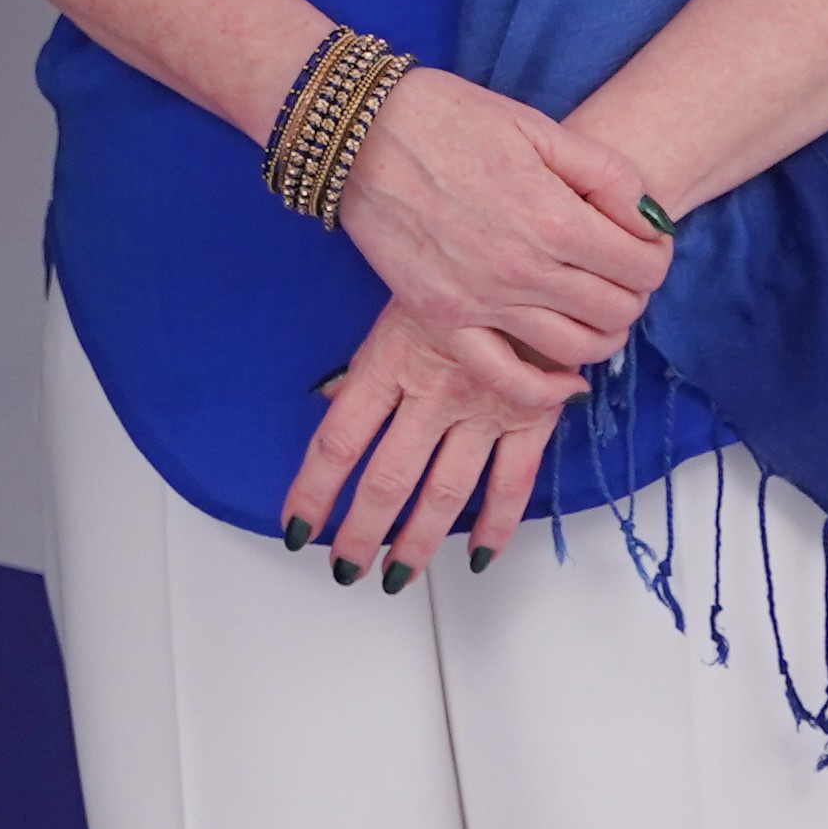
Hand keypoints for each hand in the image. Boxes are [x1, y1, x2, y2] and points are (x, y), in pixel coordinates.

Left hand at [286, 298, 579, 581]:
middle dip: (361, 532)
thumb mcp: (396, 308)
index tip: (296, 525)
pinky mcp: (531, 416)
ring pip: (444, 493)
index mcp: (390, 361)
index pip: (338, 440)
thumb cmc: (456, 274)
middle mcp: (433, 392)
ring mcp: (484, 408)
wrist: (531, 252)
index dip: (313, 490)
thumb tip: (328, 404)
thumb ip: (366, 366)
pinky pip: (513, 483)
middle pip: (387, 479)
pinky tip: (480, 554)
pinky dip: (497, 525)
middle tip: (344, 568)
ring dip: (418, 543)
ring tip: (397, 576)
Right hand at [335, 65, 670, 375]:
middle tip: (618, 272)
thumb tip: (650, 221)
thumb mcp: (539, 127)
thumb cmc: (450, 118)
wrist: (359, 132)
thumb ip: (606, 173)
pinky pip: (505, 379)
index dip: (656, 255)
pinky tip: (565, 379)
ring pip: (576, 350)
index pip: (644, 266)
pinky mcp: (441, 320)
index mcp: (554, 218)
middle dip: (633, 292)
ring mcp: (481, 302)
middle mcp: (524, 271)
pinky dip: (545, 391)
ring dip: (603, 336)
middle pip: (618, 311)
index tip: (643, 242)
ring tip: (594, 310)